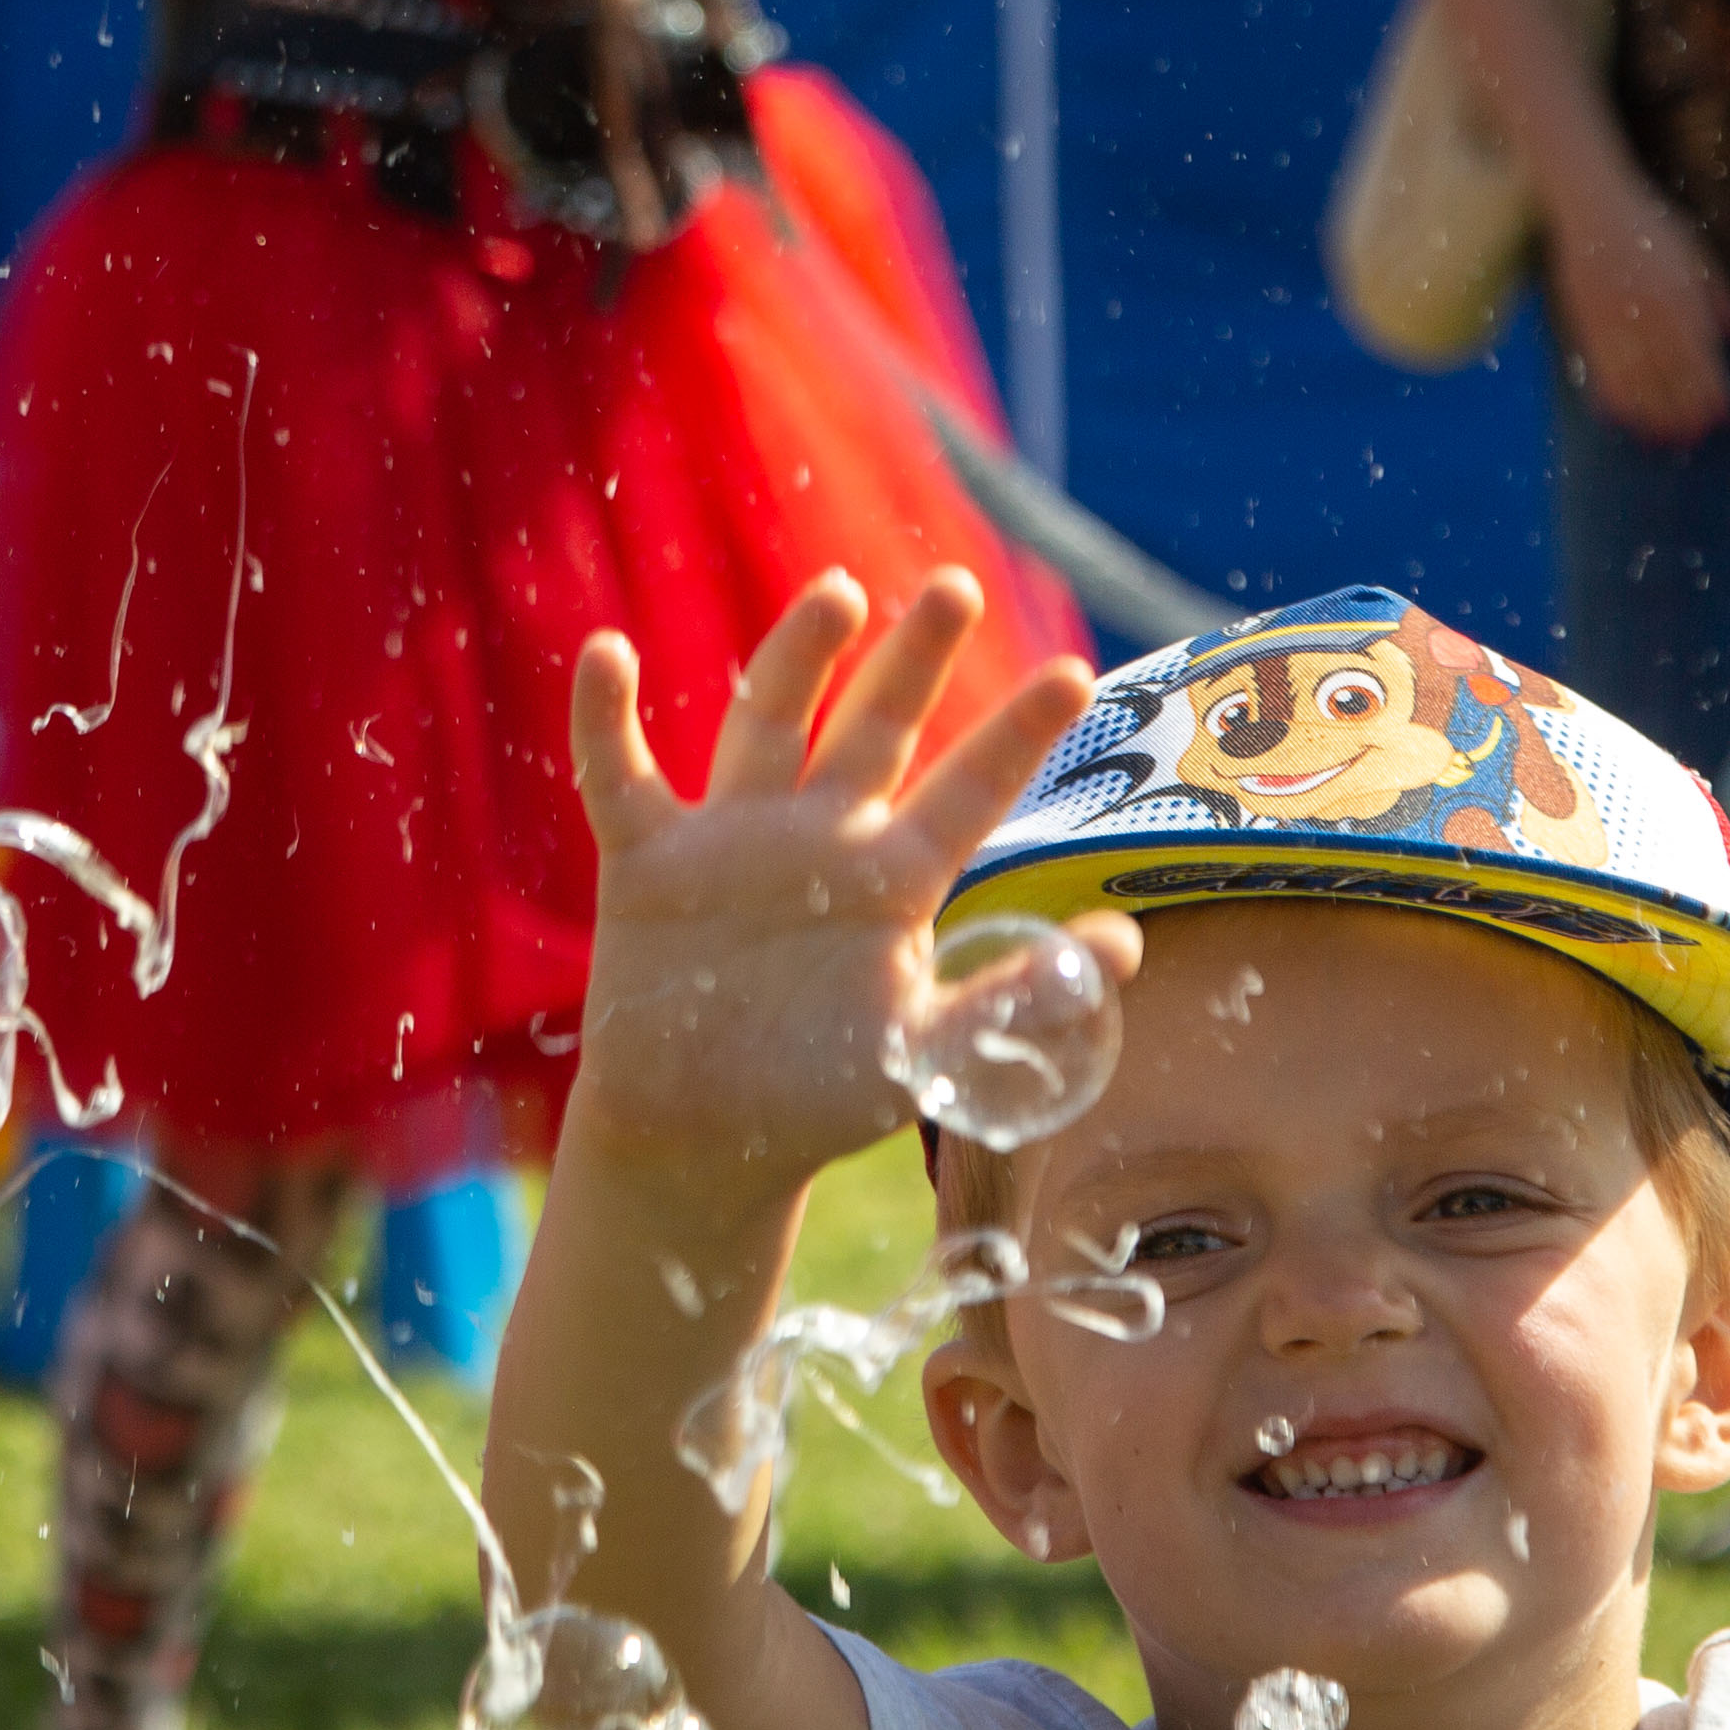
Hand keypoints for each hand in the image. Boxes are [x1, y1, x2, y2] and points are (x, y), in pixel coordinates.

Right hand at [562, 570, 1106, 1195]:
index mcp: (895, 876)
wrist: (698, 1141)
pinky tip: (608, 653)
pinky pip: (621, 777)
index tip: (1077, 677)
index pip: (971, 788)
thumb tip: (1124, 945)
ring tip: (837, 595)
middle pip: (875, 726)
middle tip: (958, 588)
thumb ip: (1016, 1001)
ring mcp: (733, 838)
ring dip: (796, 659)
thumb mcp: (924, 1056)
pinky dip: (605, 720)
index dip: (1018, 735)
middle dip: (914, 660)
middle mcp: (822, 834)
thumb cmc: (821, 1097)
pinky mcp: (647, 861)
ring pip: (767, 724)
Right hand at [1548, 176, 1729, 444]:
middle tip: (1695, 436)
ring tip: (1665, 437)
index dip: (1711, 392)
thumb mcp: (1696, 253)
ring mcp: (1616, 323)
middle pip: (1672, 378)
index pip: (1701, 359)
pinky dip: (1615, 401)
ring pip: (1638, 384)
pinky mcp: (1588, 327)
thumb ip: (1717, 296)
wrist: (1591, 207)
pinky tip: (1625, 417)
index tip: (1720, 416)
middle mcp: (1651, 316)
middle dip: (1686, 412)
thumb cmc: (1649, 226)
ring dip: (1653, 415)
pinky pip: (1602, 374)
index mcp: (1682, 298)